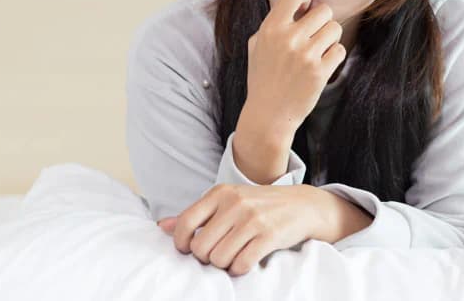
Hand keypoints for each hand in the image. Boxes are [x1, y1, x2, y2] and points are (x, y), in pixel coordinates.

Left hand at [157, 183, 322, 275]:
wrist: (301, 205)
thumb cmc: (258, 205)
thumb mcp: (226, 201)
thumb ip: (196, 214)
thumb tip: (162, 227)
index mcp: (220, 193)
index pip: (185, 223)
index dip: (183, 244)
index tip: (192, 249)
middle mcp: (234, 203)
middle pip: (201, 247)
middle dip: (206, 258)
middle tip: (218, 254)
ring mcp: (252, 219)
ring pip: (219, 259)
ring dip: (224, 265)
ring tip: (233, 256)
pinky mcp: (268, 236)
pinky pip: (241, 264)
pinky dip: (240, 269)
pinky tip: (246, 260)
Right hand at [244, 0, 346, 135]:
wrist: (268, 115)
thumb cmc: (263, 77)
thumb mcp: (257, 44)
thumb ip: (274, 22)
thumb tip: (298, 2)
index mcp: (271, 28)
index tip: (304, 10)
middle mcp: (288, 38)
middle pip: (324, 11)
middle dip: (322, 22)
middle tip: (314, 35)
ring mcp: (305, 55)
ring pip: (335, 29)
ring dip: (330, 38)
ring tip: (318, 50)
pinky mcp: (319, 71)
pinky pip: (340, 50)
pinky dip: (334, 56)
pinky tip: (322, 64)